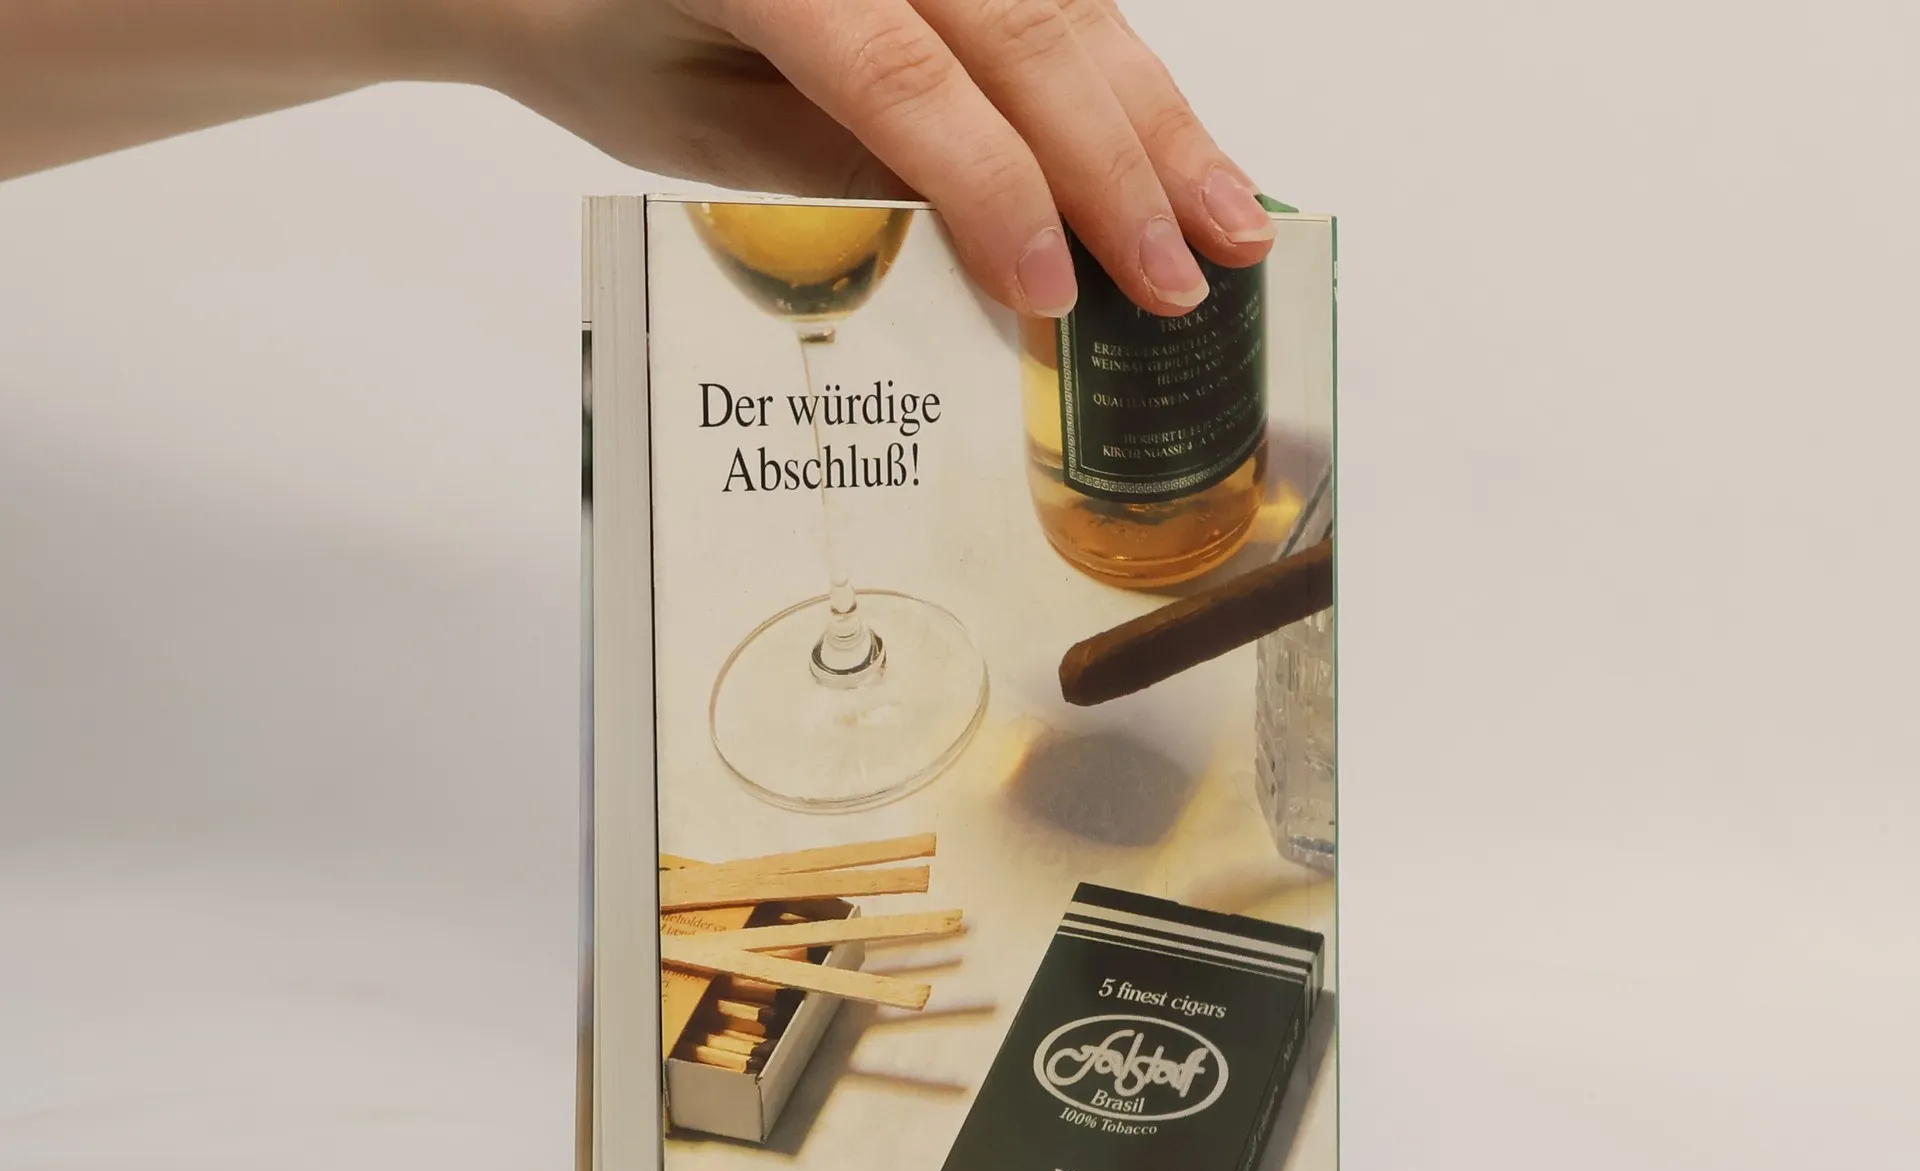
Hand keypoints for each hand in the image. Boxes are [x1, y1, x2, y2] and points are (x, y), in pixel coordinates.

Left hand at [464, 0, 1274, 313]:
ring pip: (1066, 4)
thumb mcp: (690, 131)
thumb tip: (985, 242)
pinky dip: (1126, 78)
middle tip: (1189, 279)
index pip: (904, 78)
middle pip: (1022, 30)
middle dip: (1118, 165)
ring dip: (1158, 119)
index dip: (994, 190)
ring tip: (1232, 220)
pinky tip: (1180, 149)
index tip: (1055, 295)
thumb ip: (831, 171)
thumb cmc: (602, 32)